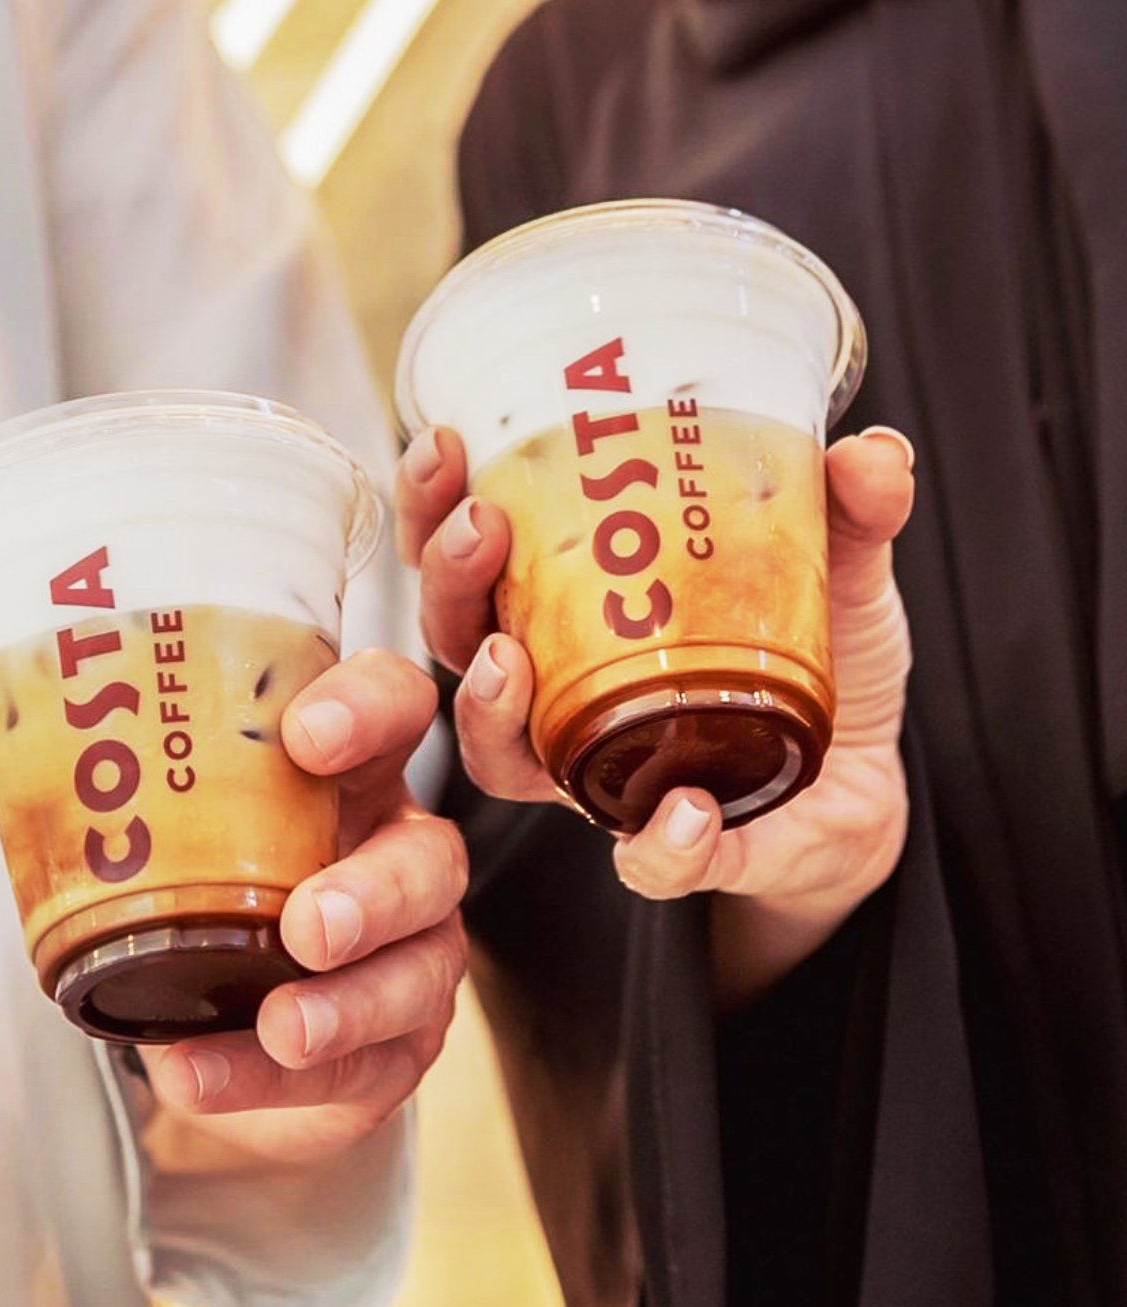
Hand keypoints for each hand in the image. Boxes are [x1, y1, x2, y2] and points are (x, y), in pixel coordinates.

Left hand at [0, 649, 465, 1165]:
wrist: (217, 1015)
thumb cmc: (191, 883)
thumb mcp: (118, 829)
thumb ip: (37, 790)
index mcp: (335, 771)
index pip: (389, 706)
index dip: (366, 709)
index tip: (306, 735)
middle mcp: (389, 849)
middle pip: (433, 851)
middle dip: (378, 886)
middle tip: (306, 919)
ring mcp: (405, 950)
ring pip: (422, 966)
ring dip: (353, 1000)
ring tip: (282, 1025)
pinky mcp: (393, 1042)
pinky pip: (368, 1061)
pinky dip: (284, 1079)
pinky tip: (211, 1078)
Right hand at [397, 423, 914, 1004]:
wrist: (870, 781)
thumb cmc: (819, 660)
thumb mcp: (835, 564)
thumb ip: (850, 508)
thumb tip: (874, 450)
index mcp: (577, 608)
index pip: (471, 554)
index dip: (432, 506)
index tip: (444, 446)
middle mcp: (564, 691)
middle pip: (457, 643)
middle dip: (447, 584)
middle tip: (478, 529)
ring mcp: (604, 773)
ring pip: (501, 757)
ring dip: (488, 708)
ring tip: (508, 661)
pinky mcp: (679, 846)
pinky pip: (647, 860)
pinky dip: (661, 843)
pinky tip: (688, 809)